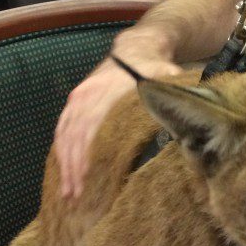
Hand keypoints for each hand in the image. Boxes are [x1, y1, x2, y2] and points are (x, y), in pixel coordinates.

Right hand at [54, 55, 180, 198]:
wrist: (134, 49)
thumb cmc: (153, 68)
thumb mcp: (166, 78)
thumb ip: (172, 96)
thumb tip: (185, 116)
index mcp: (108, 92)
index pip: (92, 128)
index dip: (88, 154)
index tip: (87, 178)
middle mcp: (88, 95)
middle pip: (75, 137)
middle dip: (74, 169)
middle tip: (76, 196)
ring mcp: (79, 98)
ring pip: (65, 136)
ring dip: (65, 165)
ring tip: (68, 193)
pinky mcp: (75, 101)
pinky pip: (62, 129)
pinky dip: (60, 152)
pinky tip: (63, 172)